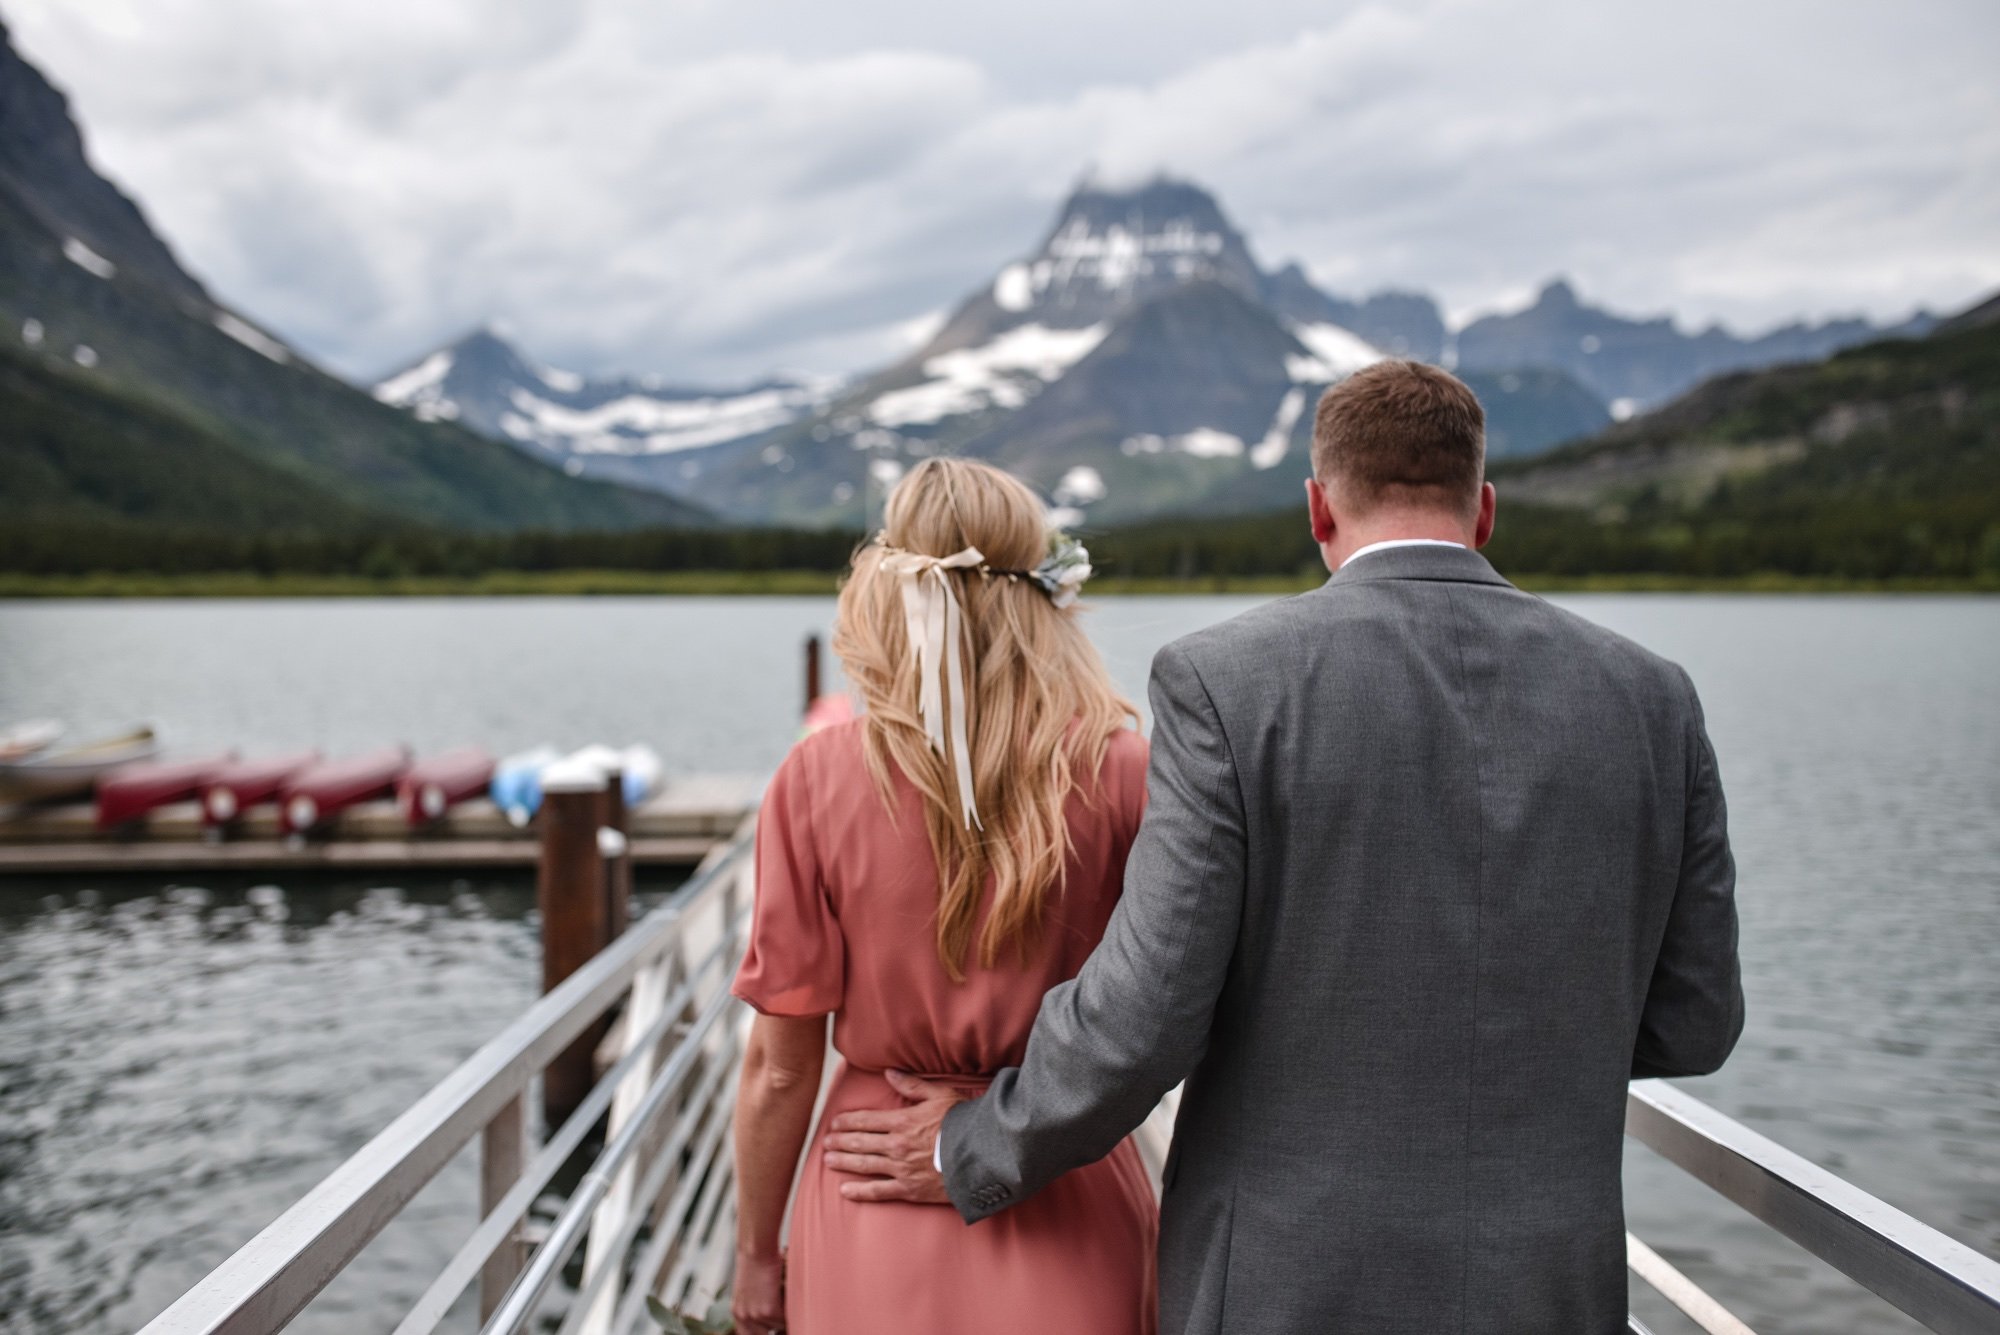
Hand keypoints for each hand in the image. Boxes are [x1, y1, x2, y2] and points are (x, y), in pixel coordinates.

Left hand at [732, 1247, 784, 1334]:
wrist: (756, 1249)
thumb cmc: (756, 1262)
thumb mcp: (750, 1289)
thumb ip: (755, 1305)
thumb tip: (773, 1320)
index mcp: (738, 1313)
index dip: (761, 1333)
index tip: (773, 1329)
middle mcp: (743, 1317)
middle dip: (775, 1326)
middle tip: (781, 1316)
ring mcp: (755, 1315)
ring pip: (778, 1327)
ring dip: (785, 1315)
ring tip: (784, 1296)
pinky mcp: (769, 1310)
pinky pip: (785, 1319)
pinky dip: (790, 1308)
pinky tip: (787, 1291)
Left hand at [823, 1070, 965, 1203]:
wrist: (981, 1156)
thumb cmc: (963, 1123)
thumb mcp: (940, 1095)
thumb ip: (912, 1085)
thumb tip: (889, 1073)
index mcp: (902, 1121)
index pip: (866, 1120)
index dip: (847, 1121)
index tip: (834, 1123)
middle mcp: (896, 1145)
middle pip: (860, 1142)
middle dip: (839, 1141)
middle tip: (825, 1142)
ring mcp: (900, 1169)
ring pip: (864, 1164)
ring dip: (843, 1162)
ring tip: (828, 1160)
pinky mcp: (908, 1189)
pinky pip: (878, 1191)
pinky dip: (860, 1191)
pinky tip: (845, 1190)